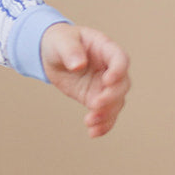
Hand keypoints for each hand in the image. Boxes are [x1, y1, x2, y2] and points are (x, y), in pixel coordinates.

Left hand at [40, 21, 130, 136]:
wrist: (52, 55)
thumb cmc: (60, 41)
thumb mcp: (62, 41)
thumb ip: (71, 51)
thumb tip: (79, 65)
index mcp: (106, 49)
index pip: (120, 59)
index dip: (118, 71)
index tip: (107, 81)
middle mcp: (110, 69)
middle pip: (122, 85)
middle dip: (111, 97)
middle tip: (94, 104)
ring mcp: (104, 86)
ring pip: (116, 103)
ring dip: (106, 115)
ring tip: (90, 122)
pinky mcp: (95, 98)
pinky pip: (106, 114)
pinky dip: (103, 125)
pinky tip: (93, 133)